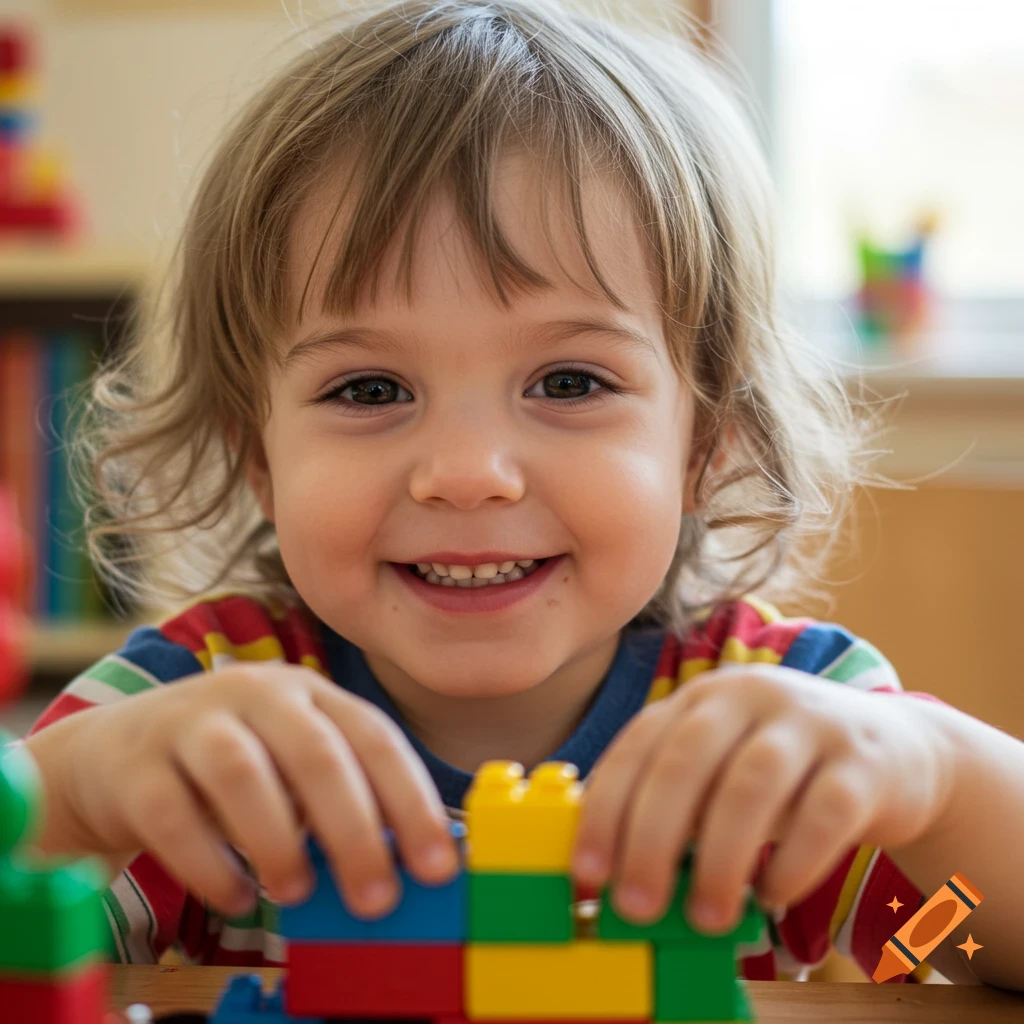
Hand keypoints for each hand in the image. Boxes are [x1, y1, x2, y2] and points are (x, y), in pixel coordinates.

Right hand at [24, 663, 457, 917]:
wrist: (113, 753)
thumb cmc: (228, 766)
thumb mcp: (290, 764)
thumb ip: (340, 799)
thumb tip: (405, 863)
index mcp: (309, 692)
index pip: (374, 737)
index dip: (411, 801)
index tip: (436, 866)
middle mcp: (255, 693)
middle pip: (315, 753)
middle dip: (355, 830)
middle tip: (376, 898)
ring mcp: (191, 722)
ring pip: (242, 773)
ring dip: (279, 841)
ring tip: (299, 893)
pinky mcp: (136, 765)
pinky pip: (173, 815)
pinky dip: (209, 865)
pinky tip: (236, 897)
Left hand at [572, 664, 952, 933]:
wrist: (895, 750)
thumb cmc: (784, 774)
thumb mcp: (721, 771)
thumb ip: (673, 805)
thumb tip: (612, 872)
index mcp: (701, 698)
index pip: (638, 746)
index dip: (607, 810)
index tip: (589, 875)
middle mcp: (750, 695)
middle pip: (686, 760)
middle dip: (652, 838)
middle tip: (638, 906)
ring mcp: (810, 722)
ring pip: (752, 784)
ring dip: (720, 858)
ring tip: (706, 917)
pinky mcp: (864, 762)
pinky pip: (824, 813)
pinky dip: (792, 862)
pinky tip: (772, 895)